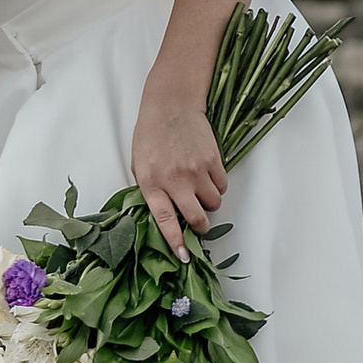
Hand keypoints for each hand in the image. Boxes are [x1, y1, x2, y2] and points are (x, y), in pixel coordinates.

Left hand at [131, 87, 225, 253]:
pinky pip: (222, 186)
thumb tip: (168, 216)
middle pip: (196, 218)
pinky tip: (206, 174)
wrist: (171, 105)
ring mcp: (195, 170)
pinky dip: (217, 186)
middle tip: (199, 224)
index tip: (184, 256)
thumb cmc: (151, 136)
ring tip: (199, 188)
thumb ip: (152, 191)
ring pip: (213, 203)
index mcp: (152, 182)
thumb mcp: (141, 165)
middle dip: (201, 226)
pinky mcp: (212, 160)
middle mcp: (174, 179)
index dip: (176, 241)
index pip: (165, 220)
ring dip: (209, 203)